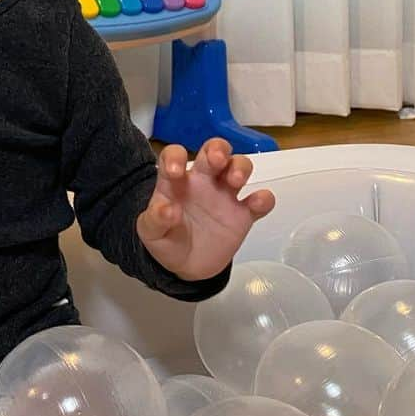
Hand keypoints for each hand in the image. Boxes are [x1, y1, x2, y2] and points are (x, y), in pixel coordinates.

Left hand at [136, 140, 274, 281]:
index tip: (176, 171)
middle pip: (215, 150)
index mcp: (177, 181)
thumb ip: (155, 220)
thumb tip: (168, 209)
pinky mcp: (243, 215)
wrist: (186, 266)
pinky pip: (260, 201)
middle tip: (217, 160)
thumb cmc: (166, 240)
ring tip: (236, 181)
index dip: (176, 156)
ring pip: (239, 166)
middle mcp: (203, 181)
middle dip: (218, 149)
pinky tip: (257, 203)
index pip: (175, 155)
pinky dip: (263, 199)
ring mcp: (225, 195)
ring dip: (240, 167)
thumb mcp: (151, 233)